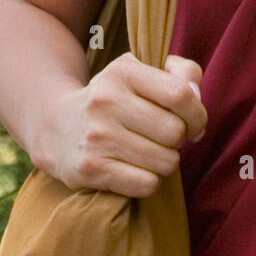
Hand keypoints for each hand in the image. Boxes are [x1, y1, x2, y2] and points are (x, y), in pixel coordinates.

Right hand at [41, 52, 206, 197]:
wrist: (58, 126)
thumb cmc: (114, 99)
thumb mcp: (141, 72)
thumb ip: (181, 73)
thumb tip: (197, 96)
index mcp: (122, 72)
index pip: (180, 95)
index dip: (197, 114)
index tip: (192, 123)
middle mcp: (106, 100)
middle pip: (175, 132)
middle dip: (178, 141)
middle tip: (162, 139)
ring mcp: (97, 136)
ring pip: (165, 161)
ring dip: (164, 162)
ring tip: (147, 152)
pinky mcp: (91, 168)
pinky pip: (147, 184)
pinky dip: (149, 181)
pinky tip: (134, 169)